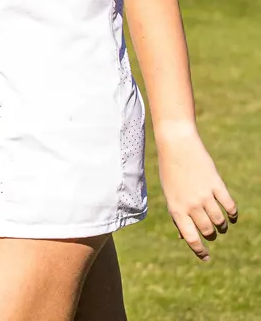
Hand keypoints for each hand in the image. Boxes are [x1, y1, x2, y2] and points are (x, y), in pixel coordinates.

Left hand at [157, 128, 236, 260]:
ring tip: (221, 225)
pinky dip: (233, 214)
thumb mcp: (169, 194)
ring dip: (222, 226)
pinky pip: (230, 207)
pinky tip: (232, 216)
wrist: (176, 145)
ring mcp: (205, 195)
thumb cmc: (170, 171)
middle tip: (212, 234)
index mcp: (175, 208)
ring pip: (220, 221)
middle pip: (208, 231)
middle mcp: (190, 204)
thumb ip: (177, 215)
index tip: (206, 258)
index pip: (191, 238)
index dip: (199, 251)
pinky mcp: (217, 185)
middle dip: (211, 235)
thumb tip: (184, 237)